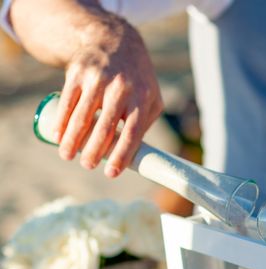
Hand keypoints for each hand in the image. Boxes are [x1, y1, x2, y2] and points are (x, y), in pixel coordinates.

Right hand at [55, 14, 162, 176]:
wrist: (115, 42)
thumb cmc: (137, 80)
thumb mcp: (151, 98)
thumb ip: (145, 124)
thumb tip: (136, 155)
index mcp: (142, 98)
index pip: (133, 132)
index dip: (122, 154)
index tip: (112, 173)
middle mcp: (121, 88)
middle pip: (106, 126)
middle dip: (95, 150)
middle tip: (88, 166)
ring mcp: (99, 79)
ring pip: (83, 114)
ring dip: (73, 138)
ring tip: (67, 155)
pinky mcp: (79, 73)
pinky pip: (68, 100)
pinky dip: (61, 119)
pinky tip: (57, 135)